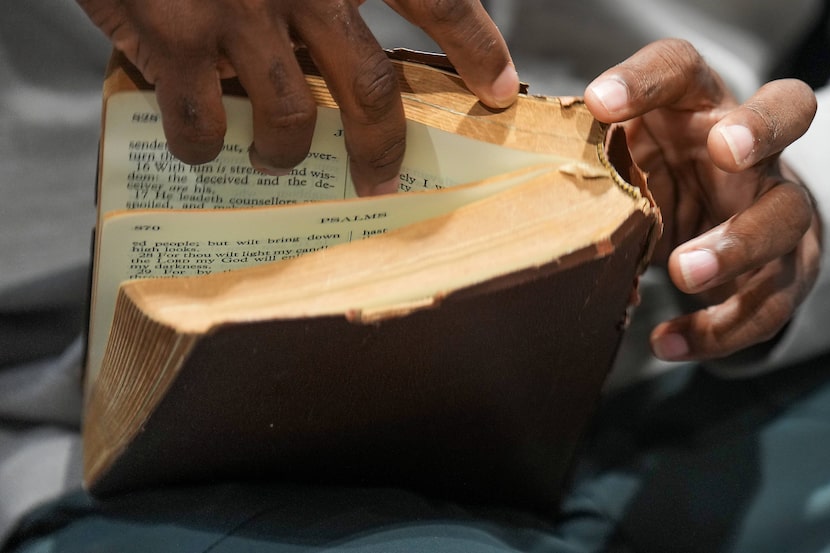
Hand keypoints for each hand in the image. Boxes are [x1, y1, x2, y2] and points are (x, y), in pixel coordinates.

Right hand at [76, 0, 518, 195]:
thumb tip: (351, 40)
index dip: (476, 47)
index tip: (500, 90)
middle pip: (371, 87)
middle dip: (382, 148)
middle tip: (383, 180)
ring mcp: (241, 11)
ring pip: (292, 118)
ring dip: (288, 154)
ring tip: (279, 160)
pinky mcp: (175, 37)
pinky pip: (203, 122)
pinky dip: (204, 146)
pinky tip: (203, 146)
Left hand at [584, 39, 820, 361]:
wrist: (721, 227)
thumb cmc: (658, 182)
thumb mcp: (625, 165)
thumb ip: (593, 167)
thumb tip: (523, 188)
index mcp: (696, 109)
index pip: (680, 69)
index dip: (646, 80)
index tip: (599, 102)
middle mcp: (747, 148)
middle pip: (785, 110)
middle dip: (758, 128)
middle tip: (723, 150)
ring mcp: (776, 203)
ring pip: (782, 213)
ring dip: (735, 245)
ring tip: (682, 273)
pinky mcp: (787, 264)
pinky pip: (767, 299)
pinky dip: (718, 328)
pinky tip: (669, 341)